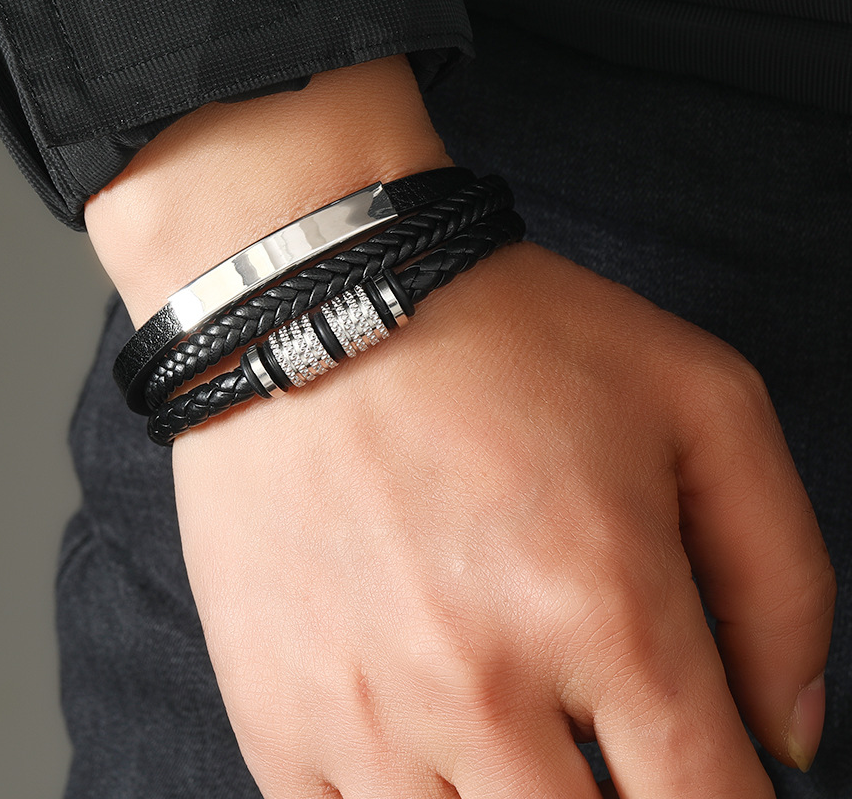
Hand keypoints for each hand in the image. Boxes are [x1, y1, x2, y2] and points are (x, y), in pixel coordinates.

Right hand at [173, 241, 833, 798]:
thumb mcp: (700, 401)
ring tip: (509, 729)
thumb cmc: (504, 338)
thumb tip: (783, 737)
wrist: (314, 306)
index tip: (699, 770)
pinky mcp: (275, 708)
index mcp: (607, 607)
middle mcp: (481, 681)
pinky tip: (423, 740)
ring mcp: (364, 708)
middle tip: (603, 737)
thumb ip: (783, 578)